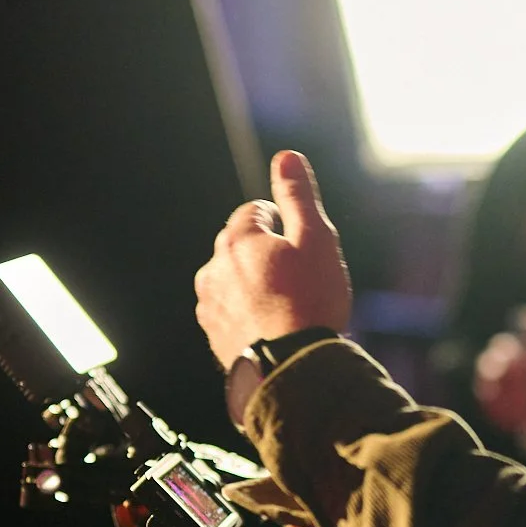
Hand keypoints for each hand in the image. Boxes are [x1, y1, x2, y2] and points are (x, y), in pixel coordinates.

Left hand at [193, 150, 351, 370]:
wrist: (292, 369)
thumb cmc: (309, 303)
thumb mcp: (316, 239)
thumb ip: (298, 196)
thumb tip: (286, 157)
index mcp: (237, 239)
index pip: (254, 211)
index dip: (282, 224)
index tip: (300, 245)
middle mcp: (213, 268)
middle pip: (240, 246)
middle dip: (266, 255)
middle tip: (299, 278)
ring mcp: (210, 304)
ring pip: (232, 280)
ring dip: (254, 286)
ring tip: (286, 307)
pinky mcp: (213, 335)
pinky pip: (230, 313)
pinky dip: (247, 314)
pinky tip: (273, 328)